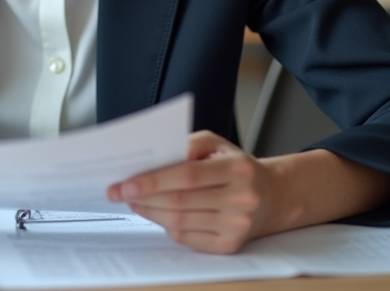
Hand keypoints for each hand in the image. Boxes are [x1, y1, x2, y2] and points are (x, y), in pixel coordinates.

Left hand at [106, 130, 277, 253]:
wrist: (270, 196)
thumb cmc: (234, 166)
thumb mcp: (216, 144)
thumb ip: (186, 144)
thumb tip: (152, 158)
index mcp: (238, 169)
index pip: (187, 175)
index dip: (153, 180)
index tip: (125, 183)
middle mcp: (241, 199)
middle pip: (180, 201)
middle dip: (143, 198)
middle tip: (118, 192)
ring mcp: (237, 226)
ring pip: (180, 222)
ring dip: (149, 212)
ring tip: (133, 202)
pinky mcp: (230, 246)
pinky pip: (188, 238)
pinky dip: (166, 226)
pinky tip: (154, 214)